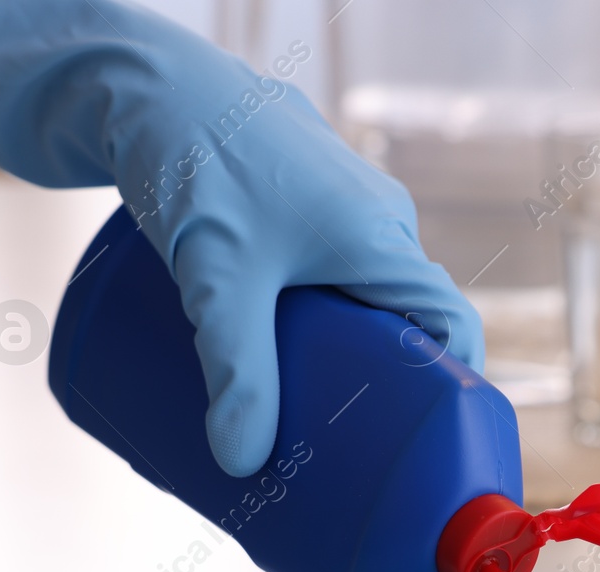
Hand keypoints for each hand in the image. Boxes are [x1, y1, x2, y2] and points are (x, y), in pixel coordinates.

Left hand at [0, 0, 483, 475]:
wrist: (146, 78)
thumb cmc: (196, 158)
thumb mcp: (216, 278)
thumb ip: (233, 370)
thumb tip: (238, 465)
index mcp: (383, 240)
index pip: (451, 326)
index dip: (454, 390)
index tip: (423, 448)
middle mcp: (378, 222)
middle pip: (407, 318)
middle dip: (386, 385)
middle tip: (349, 445)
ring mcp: (343, 207)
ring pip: (365, 294)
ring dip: (350, 350)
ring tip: (310, 407)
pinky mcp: (303, 201)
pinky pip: (335, 268)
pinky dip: (324, 315)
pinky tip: (286, 348)